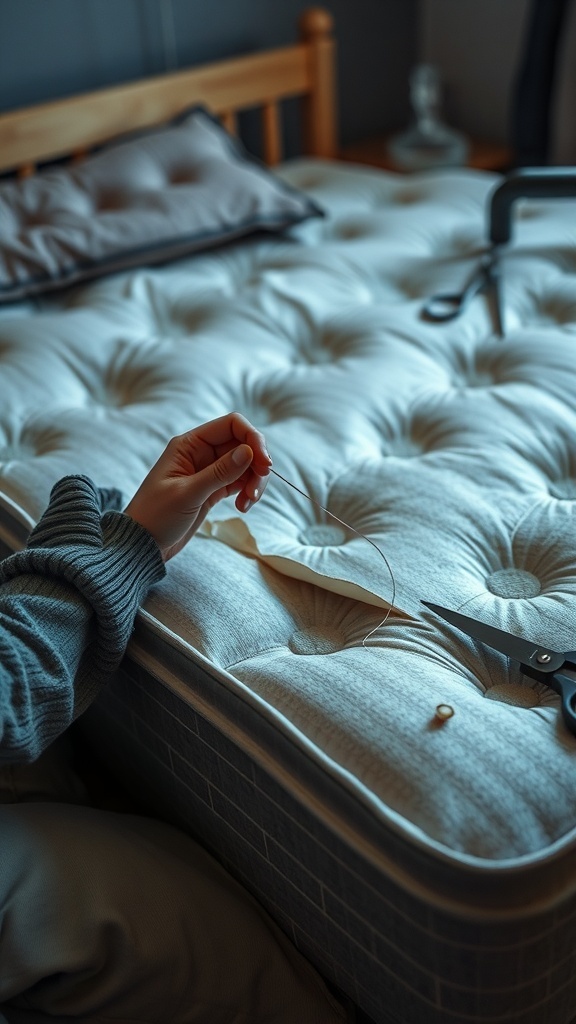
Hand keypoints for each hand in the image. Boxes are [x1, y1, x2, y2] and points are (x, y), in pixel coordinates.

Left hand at [124, 412, 271, 560]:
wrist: (143, 544)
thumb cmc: (156, 516)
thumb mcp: (187, 494)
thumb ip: (219, 472)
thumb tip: (248, 452)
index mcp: (189, 445)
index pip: (231, 425)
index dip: (253, 438)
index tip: (265, 463)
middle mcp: (200, 453)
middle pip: (243, 444)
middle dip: (257, 464)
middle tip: (257, 490)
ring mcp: (208, 471)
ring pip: (245, 465)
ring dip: (254, 481)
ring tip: (248, 502)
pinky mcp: (213, 489)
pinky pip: (239, 482)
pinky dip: (247, 492)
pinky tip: (243, 507)